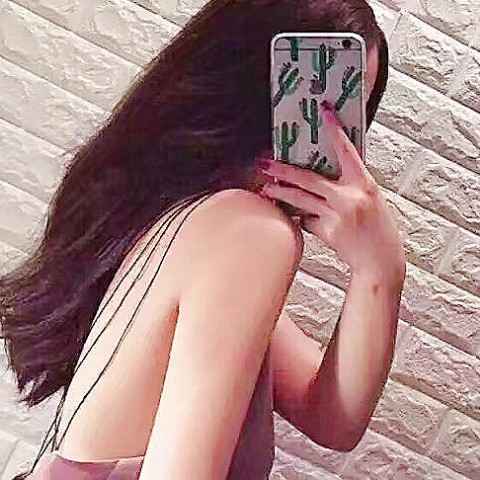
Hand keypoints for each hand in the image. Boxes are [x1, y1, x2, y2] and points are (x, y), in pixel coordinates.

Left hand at [259, 105, 405, 283]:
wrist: (381, 262)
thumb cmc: (379, 231)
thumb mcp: (371, 201)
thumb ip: (349, 187)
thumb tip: (324, 179)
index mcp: (366, 184)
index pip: (348, 151)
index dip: (335, 130)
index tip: (323, 113)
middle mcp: (349, 196)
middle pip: (309, 178)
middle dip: (283, 170)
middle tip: (264, 162)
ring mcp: (336, 215)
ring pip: (300, 199)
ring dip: (280, 193)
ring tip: (265, 188)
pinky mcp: (327, 232)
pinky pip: (307, 220)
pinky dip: (301, 218)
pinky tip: (298, 219)